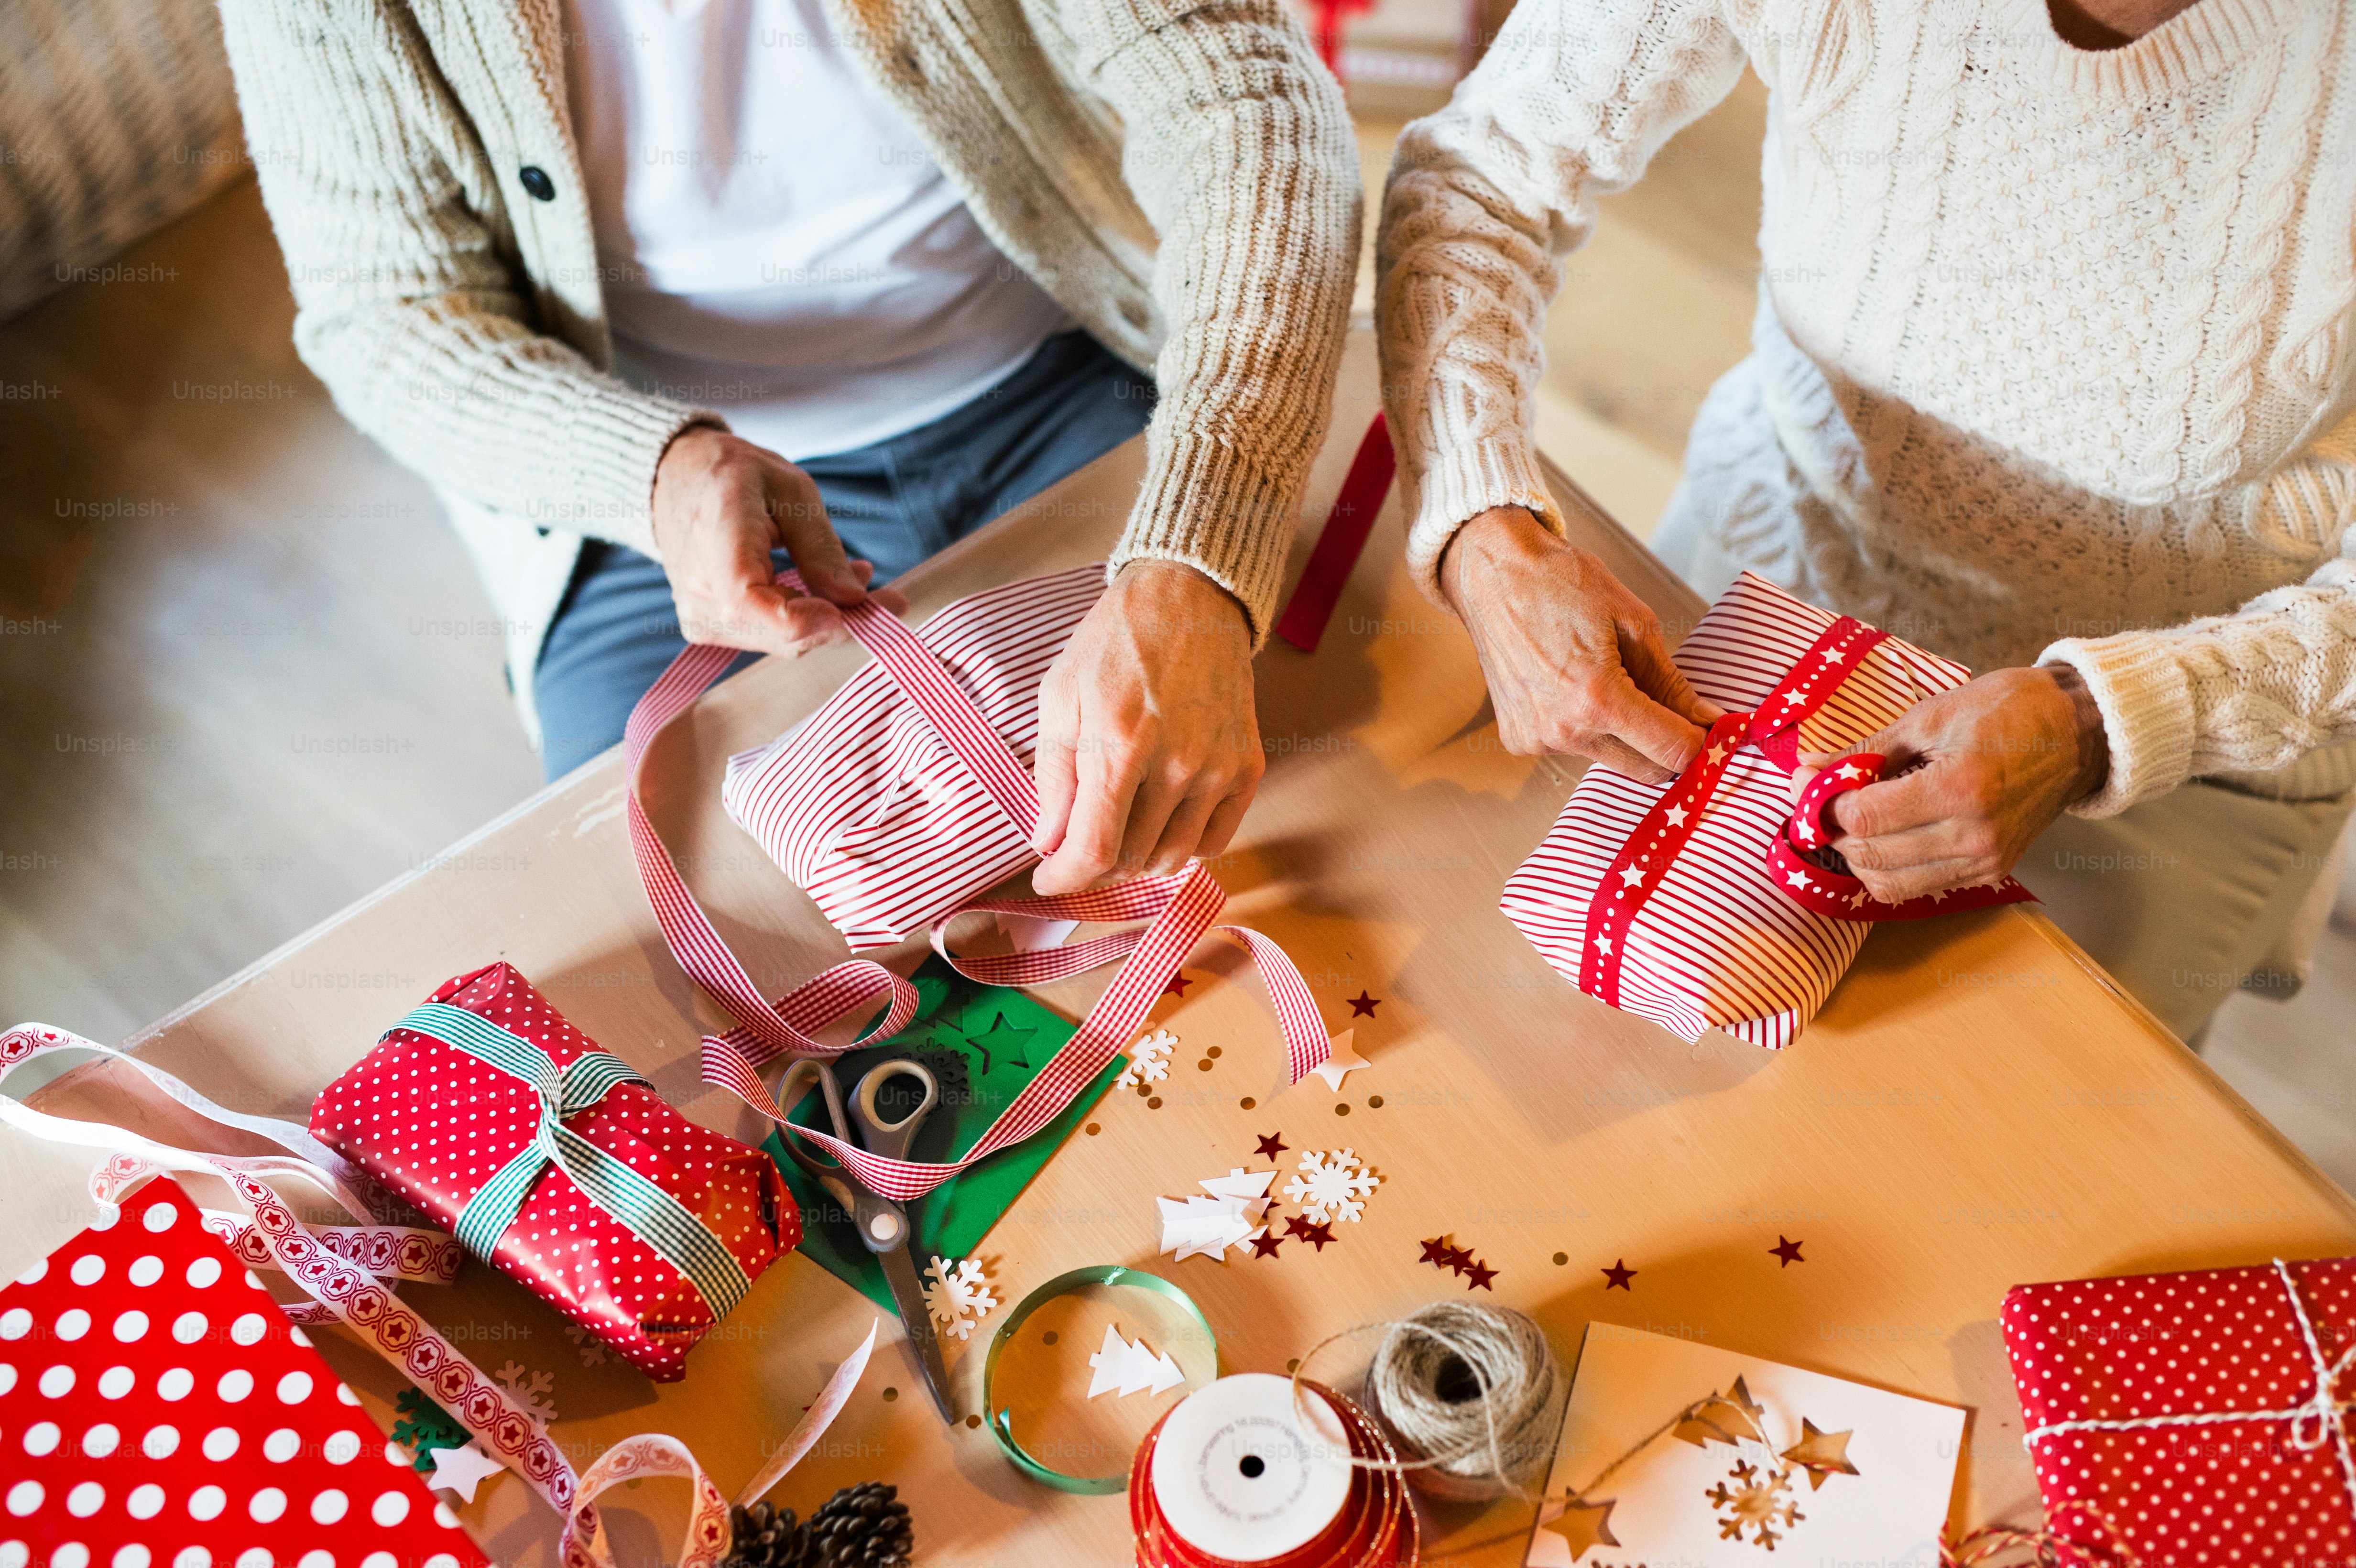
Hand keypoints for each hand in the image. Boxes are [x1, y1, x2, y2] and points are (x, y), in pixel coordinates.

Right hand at [650, 426, 905, 652]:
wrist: (676, 481)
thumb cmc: (734, 476)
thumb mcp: (790, 490)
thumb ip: (819, 546)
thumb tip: (853, 597)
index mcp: (716, 538)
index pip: (751, 603)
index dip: (807, 620)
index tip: (858, 610)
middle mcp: (699, 589)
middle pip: (779, 633)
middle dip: (841, 621)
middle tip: (887, 599)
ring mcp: (699, 615)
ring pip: (781, 642)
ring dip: (826, 620)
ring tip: (851, 579)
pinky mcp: (707, 629)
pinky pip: (768, 638)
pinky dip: (803, 621)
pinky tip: (819, 592)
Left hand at [1031, 562, 1261, 894]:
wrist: (1190, 597)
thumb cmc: (1116, 642)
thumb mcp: (1061, 695)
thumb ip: (1052, 775)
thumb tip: (1048, 841)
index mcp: (1120, 744)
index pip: (1094, 850)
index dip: (1064, 879)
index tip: (1047, 878)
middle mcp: (1176, 763)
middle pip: (1132, 860)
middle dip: (1094, 865)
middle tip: (1077, 844)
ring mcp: (1219, 767)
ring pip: (1174, 858)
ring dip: (1137, 859)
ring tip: (1118, 831)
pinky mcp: (1247, 766)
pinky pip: (1215, 840)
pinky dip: (1184, 845)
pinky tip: (1162, 819)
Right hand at [1439, 505, 1721, 782]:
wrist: (1493, 574)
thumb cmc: (1562, 583)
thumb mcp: (1634, 623)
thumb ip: (1671, 682)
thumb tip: (1707, 719)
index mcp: (1597, 698)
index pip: (1673, 753)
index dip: (1705, 744)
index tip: (1715, 729)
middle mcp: (1563, 731)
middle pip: (1647, 771)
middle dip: (1670, 746)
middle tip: (1677, 711)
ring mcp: (1537, 740)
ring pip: (1611, 759)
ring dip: (1626, 735)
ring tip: (1612, 683)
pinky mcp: (1518, 740)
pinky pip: (1574, 748)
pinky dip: (1588, 728)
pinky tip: (1574, 688)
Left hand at [1796, 664, 2108, 902]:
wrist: (2078, 733)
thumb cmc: (2007, 711)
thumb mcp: (1930, 717)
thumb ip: (1867, 751)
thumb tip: (1810, 768)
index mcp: (1961, 788)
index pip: (1865, 816)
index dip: (1823, 801)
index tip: (1807, 780)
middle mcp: (1975, 835)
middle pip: (1871, 855)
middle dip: (1833, 829)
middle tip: (1823, 798)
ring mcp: (1985, 860)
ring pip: (1889, 884)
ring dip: (1858, 855)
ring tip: (1854, 818)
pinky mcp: (1990, 872)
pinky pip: (1919, 887)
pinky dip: (1890, 868)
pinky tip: (1886, 834)